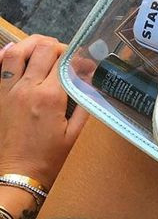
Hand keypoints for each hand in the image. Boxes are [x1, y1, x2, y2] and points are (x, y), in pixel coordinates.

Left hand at [0, 35, 87, 188]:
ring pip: (17, 51)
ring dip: (32, 44)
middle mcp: (28, 87)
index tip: (85, 65)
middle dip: (58, 47)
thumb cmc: (49, 158)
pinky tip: (17, 55)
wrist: (17, 175)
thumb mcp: (73, 133)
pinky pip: (0, 67)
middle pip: (43, 50)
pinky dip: (8, 56)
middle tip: (65, 56)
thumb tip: (88, 81)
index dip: (78, 57)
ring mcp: (8, 90)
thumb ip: (83, 103)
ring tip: (42, 48)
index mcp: (51, 97)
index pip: (65, 62)